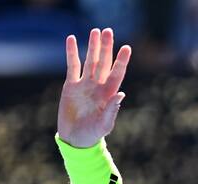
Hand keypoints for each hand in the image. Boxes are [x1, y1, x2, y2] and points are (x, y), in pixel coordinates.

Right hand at [57, 28, 130, 147]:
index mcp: (109, 94)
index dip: (121, 61)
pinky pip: (72, 66)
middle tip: (108, 31)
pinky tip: (72, 39)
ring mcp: (85, 85)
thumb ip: (112, 110)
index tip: (127, 48)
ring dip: (92, 46)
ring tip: (95, 31)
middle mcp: (98, 86)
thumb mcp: (104, 124)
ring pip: (89, 61)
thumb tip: (121, 93)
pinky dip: (72, 52)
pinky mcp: (71, 86)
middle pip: (104, 63)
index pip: (117, 74)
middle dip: (106, 48)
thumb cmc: (93, 134)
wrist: (76, 139)